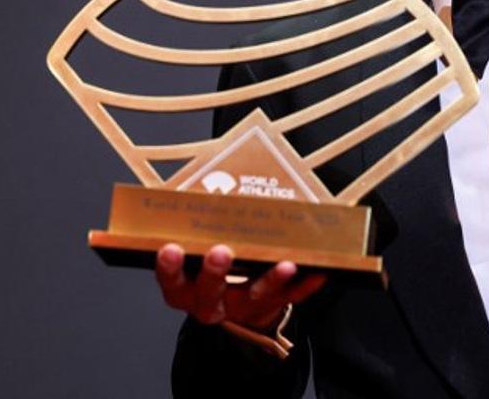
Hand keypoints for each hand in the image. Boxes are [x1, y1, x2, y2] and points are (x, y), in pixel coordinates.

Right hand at [155, 243, 326, 330]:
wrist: (236, 306)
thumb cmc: (212, 268)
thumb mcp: (194, 254)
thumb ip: (196, 229)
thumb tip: (202, 182)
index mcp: (186, 289)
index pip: (172, 281)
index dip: (169, 268)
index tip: (170, 248)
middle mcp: (210, 303)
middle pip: (208, 293)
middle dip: (214, 273)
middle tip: (220, 251)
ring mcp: (241, 307)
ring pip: (255, 296)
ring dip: (270, 280)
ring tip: (285, 264)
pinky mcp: (270, 306)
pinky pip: (290, 297)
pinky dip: (306, 285)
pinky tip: (319, 271)